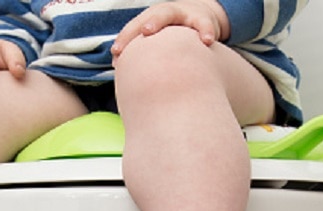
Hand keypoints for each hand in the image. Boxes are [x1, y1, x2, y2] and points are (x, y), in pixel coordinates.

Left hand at [111, 0, 229, 56]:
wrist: (198, 18)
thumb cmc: (171, 37)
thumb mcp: (157, 45)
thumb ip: (144, 58)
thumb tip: (125, 84)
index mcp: (149, 20)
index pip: (133, 27)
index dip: (124, 39)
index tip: (115, 54)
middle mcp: (164, 14)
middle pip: (152, 16)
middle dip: (148, 24)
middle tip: (144, 32)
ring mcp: (183, 14)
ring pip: (173, 14)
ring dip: (165, 23)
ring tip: (164, 35)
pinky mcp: (202, 19)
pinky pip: (204, 25)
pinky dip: (205, 31)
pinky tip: (207, 41)